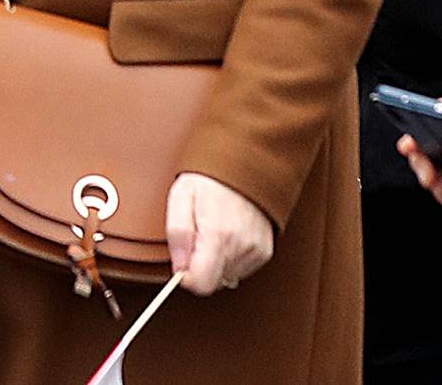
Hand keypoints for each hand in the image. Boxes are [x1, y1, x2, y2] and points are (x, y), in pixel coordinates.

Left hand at [165, 172, 274, 294]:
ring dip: (216, 261)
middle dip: (201, 265)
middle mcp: (241, 245)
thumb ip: (177, 234)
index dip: (186, 276)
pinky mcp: (264, 250)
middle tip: (198, 235)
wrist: (247, 158)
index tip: (183, 260)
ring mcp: (256, 249)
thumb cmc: (213, 173)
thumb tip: (178, 266)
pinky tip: (228, 233)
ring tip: (215, 229)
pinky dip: (232, 256)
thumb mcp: (182, 194)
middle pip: (213, 281)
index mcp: (219, 234)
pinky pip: (241, 268)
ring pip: (227, 276)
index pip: (201, 283)